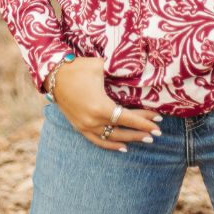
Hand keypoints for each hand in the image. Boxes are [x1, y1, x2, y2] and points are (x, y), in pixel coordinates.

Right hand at [48, 57, 162, 151]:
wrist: (54, 75)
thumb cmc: (79, 68)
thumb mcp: (100, 66)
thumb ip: (117, 70)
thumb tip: (135, 68)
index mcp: (101, 107)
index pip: (129, 118)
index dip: (145, 121)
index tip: (159, 122)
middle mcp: (94, 121)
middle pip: (123, 129)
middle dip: (142, 131)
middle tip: (157, 133)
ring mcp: (86, 126)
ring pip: (112, 138)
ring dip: (130, 139)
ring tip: (145, 140)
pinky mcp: (79, 127)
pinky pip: (97, 141)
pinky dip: (111, 145)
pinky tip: (123, 147)